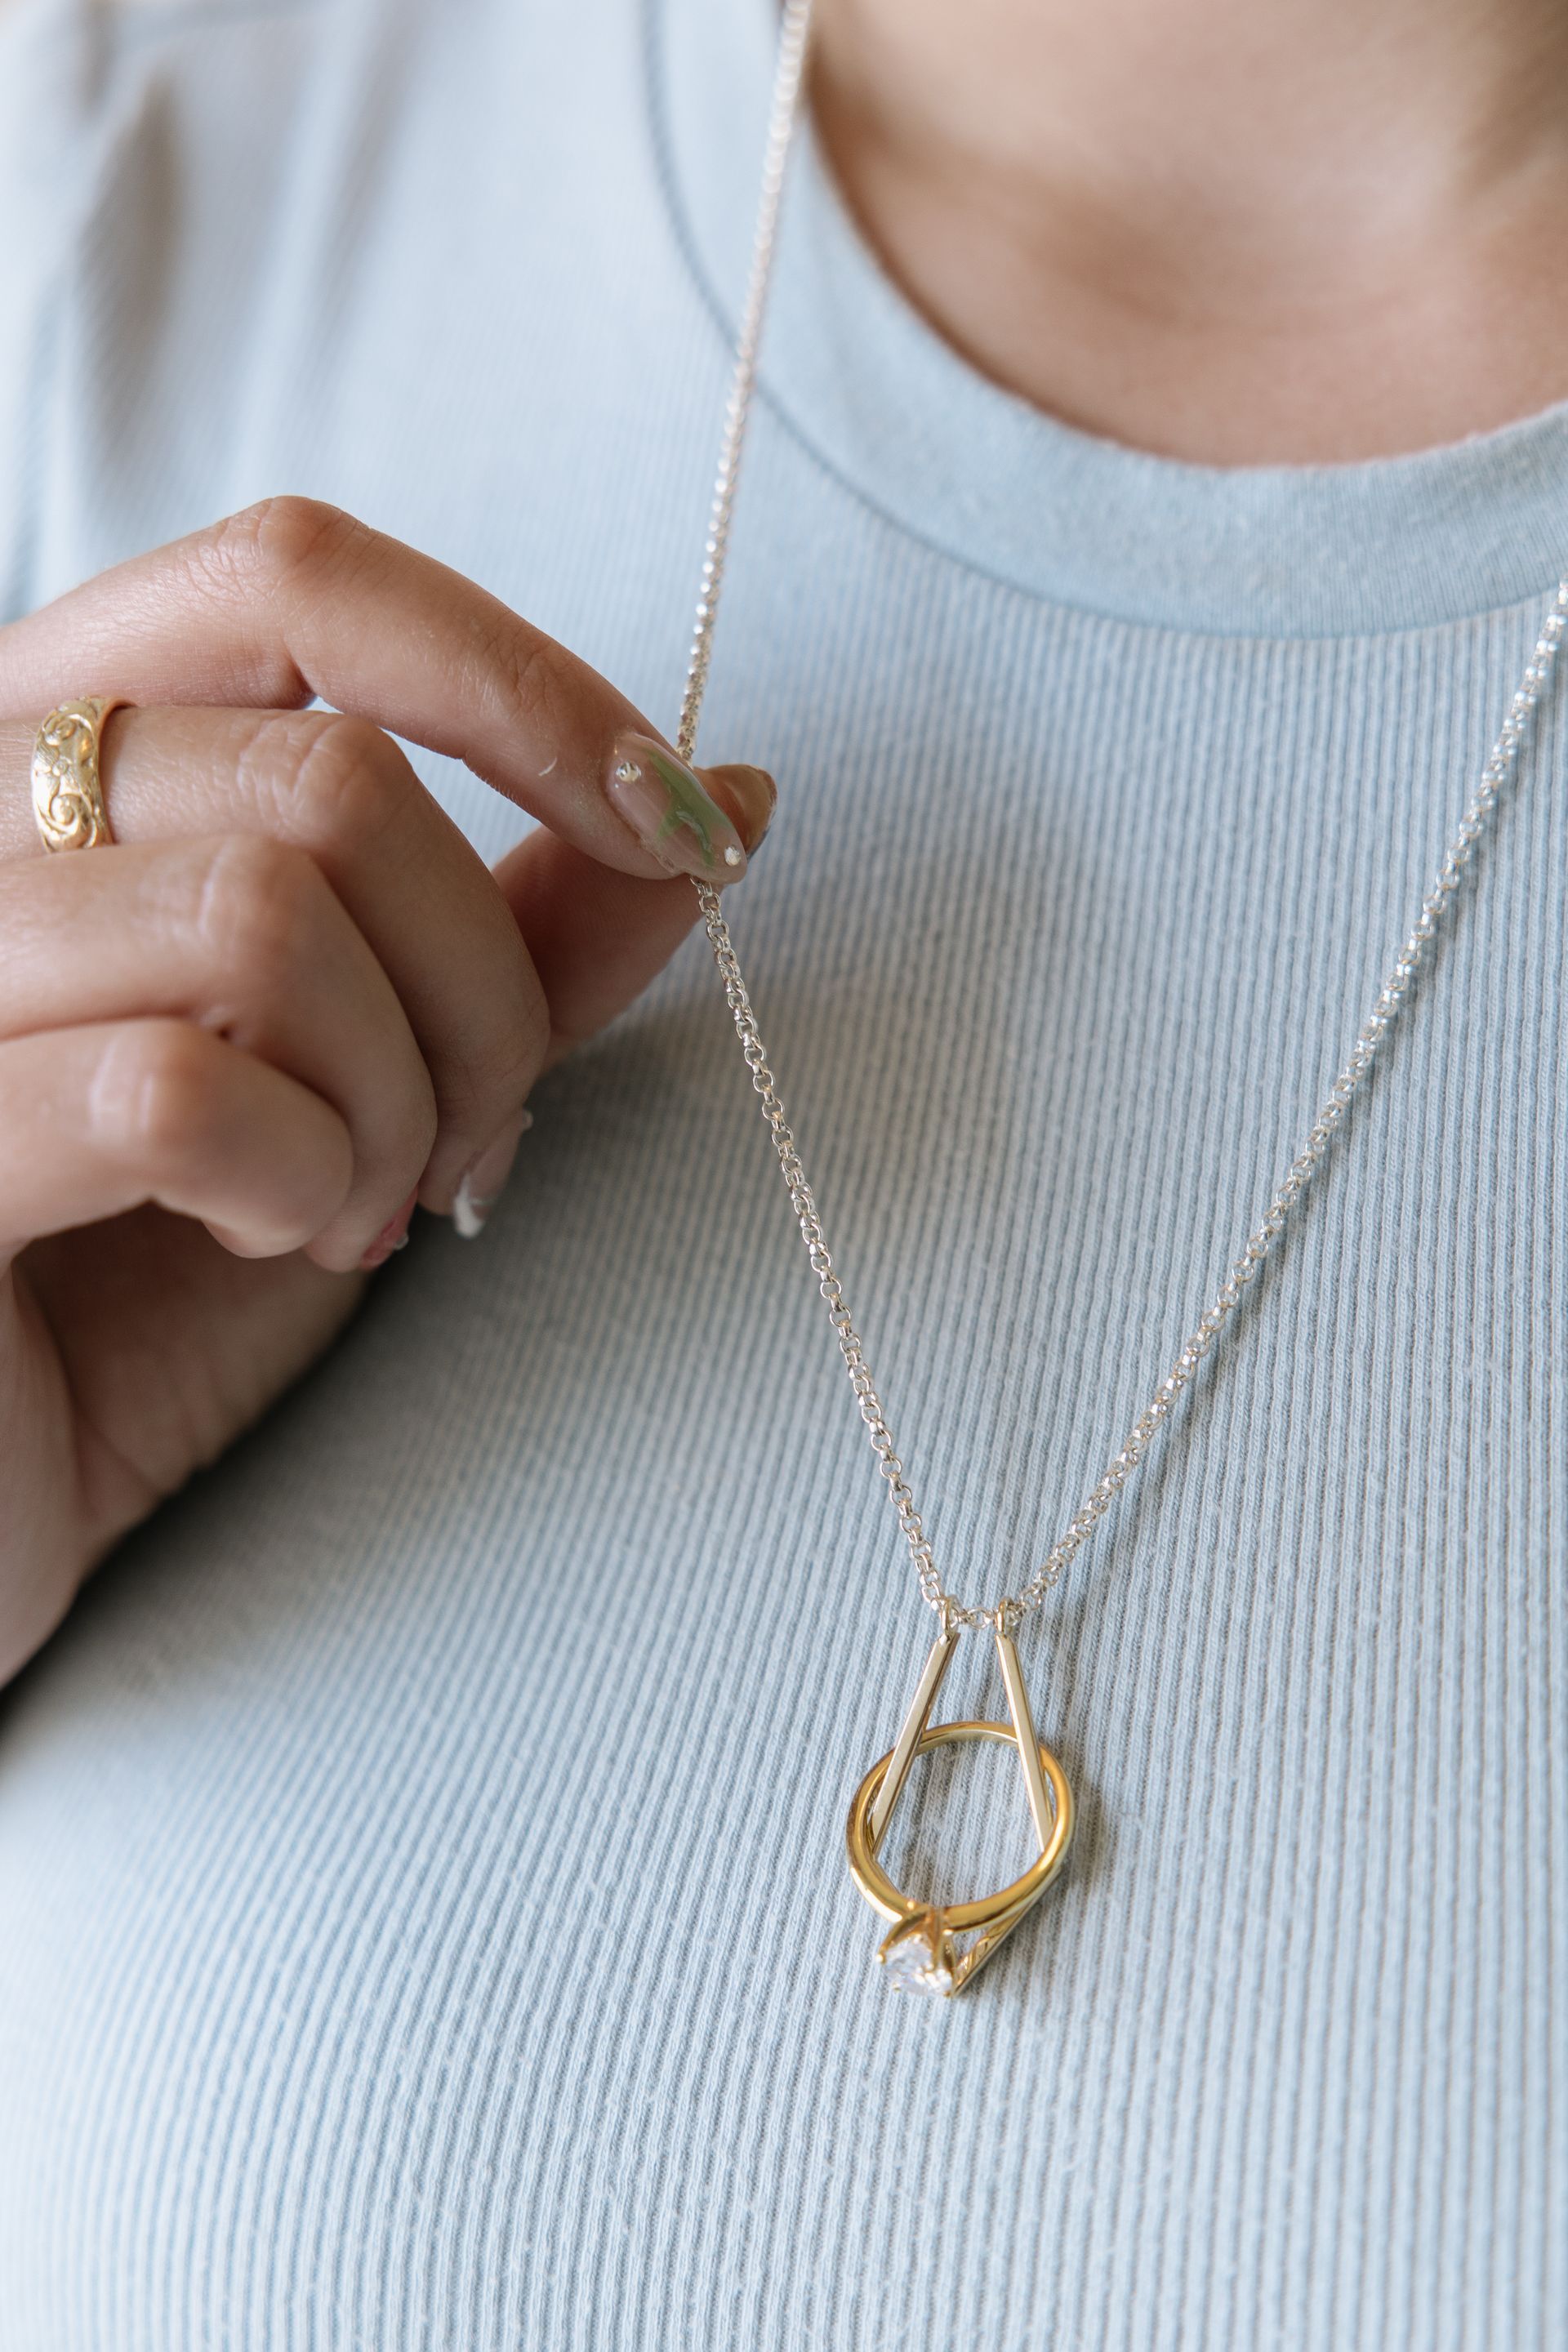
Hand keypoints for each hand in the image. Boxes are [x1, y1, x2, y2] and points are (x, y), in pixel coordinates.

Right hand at [0, 499, 773, 1681]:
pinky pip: (175, 1082)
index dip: (520, 682)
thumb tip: (725, 799)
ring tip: (359, 1201)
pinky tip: (268, 1237)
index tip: (670, 821)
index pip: (295, 579)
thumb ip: (521, 932)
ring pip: (269, 910)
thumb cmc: (156, 1280)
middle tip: (472, 1140)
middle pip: (334, 774)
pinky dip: (295, 1178)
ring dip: (395, 1096)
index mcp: (59, 748)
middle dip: (488, 990)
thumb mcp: (370, 1075)